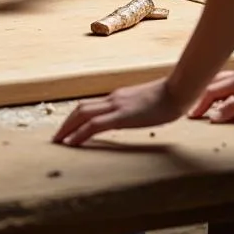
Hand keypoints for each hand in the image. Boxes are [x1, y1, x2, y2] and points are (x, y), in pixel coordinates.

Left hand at [53, 78, 183, 146]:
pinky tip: (72, 143)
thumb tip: (135, 118)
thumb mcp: (147, 106)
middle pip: (81, 108)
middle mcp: (113, 99)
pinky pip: (94, 125)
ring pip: (82, 114)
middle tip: (56, 138)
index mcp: (118, 98)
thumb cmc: (169, 100)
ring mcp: (116, 105)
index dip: (76, 117)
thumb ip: (137, 110)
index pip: (90, 106)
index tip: (67, 130)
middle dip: (66, 123)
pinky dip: (80, 133)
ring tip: (58, 141)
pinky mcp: (122, 115)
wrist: (178, 91)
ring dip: (67, 128)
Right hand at [189, 68, 233, 122]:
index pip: (211, 91)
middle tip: (193, 111)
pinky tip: (222, 99)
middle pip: (212, 85)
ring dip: (209, 93)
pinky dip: (220, 92)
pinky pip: (228, 85)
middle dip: (201, 97)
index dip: (200, 103)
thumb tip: (215, 116)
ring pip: (219, 83)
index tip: (192, 115)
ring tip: (203, 105)